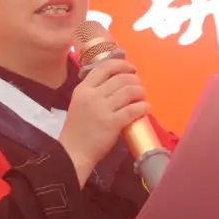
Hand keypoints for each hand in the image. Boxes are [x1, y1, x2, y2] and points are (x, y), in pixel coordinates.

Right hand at [58, 58, 149, 187]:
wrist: (73, 153)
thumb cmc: (77, 130)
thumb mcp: (78, 103)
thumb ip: (93, 92)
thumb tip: (116, 82)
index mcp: (83, 89)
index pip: (104, 67)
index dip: (122, 64)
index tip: (131, 69)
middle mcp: (92, 96)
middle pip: (121, 78)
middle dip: (135, 80)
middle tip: (139, 87)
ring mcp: (102, 109)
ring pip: (129, 91)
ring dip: (141, 92)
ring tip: (142, 98)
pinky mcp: (112, 123)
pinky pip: (133, 110)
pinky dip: (143, 107)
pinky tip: (145, 108)